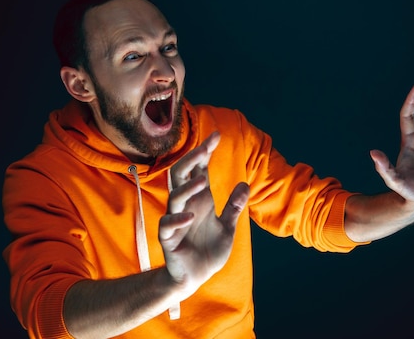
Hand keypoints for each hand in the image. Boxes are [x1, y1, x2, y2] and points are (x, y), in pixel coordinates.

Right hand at [158, 132, 249, 297]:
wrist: (195, 277)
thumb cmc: (208, 250)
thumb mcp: (227, 228)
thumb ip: (234, 207)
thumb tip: (245, 183)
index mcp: (200, 200)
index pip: (199, 169)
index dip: (205, 152)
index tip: (216, 136)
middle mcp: (186, 205)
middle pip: (181, 174)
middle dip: (192, 159)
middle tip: (205, 148)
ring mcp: (176, 220)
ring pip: (175, 196)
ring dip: (188, 187)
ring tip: (203, 181)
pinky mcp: (168, 239)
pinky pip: (167, 225)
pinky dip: (177, 219)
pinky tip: (190, 216)